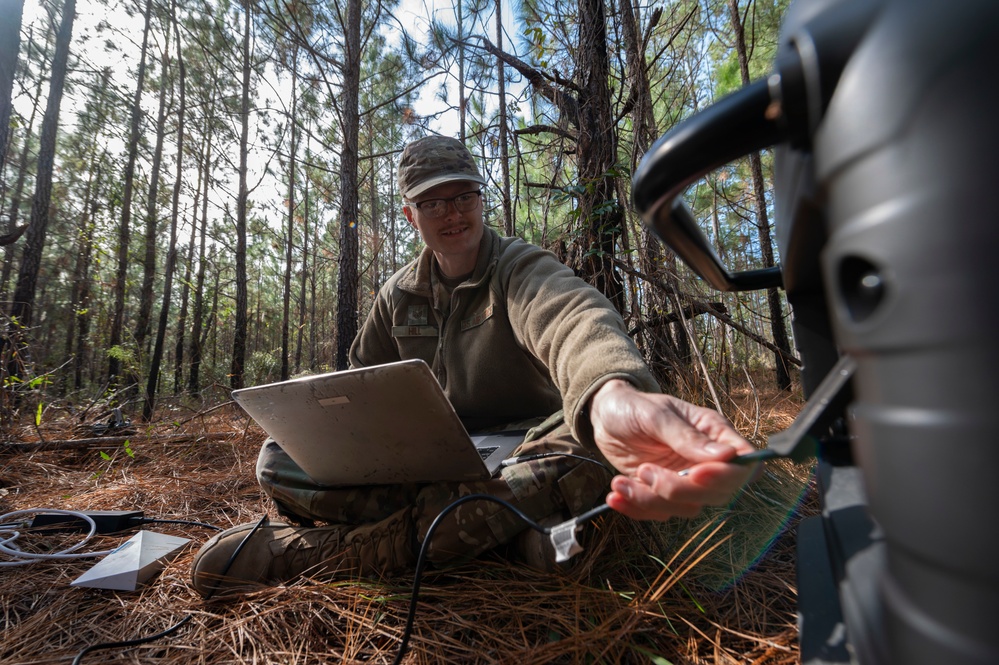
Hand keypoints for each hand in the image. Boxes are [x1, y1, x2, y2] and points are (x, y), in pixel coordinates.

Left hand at [588, 379, 756, 520]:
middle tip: (644, 471)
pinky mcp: (663, 494)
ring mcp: (686, 480)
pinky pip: (661, 513)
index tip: (696, 474)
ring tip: (619, 482)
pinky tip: (616, 495)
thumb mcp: (656, 415)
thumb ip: (686, 436)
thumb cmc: (634, 407)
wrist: (605, 417)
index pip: (743, 463)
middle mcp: (705, 461)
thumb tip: (727, 455)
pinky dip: (637, 509)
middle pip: (718, 493)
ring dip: (652, 501)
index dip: (728, 476)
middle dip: (680, 490)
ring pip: (688, 507)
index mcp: (714, 433)